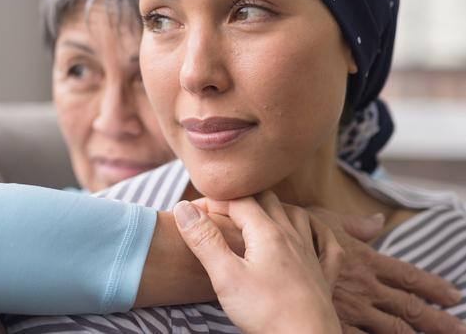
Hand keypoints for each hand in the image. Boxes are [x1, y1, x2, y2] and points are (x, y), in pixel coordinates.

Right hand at [174, 191, 342, 333]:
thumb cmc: (266, 312)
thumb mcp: (225, 276)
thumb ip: (205, 240)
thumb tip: (183, 208)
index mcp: (267, 233)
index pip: (237, 201)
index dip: (213, 201)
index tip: (192, 211)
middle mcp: (292, 236)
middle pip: (267, 200)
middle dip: (241, 198)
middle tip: (220, 210)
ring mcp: (311, 254)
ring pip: (297, 215)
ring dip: (276, 207)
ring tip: (258, 214)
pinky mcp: (324, 276)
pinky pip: (327, 244)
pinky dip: (318, 231)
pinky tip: (311, 234)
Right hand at [309, 207, 464, 333]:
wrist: (271, 249)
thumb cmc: (296, 231)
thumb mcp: (326, 219)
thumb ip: (355, 224)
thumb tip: (377, 220)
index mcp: (366, 261)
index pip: (408, 276)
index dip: (432, 286)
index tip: (454, 295)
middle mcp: (366, 287)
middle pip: (409, 307)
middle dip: (437, 319)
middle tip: (460, 328)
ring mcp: (352, 308)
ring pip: (393, 329)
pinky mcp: (334, 321)